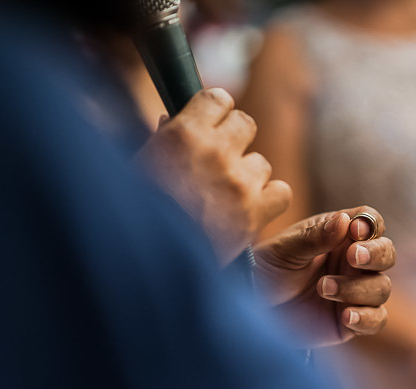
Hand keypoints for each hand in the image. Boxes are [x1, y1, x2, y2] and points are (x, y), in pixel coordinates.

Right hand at [136, 88, 291, 265]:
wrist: (146, 262)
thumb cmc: (134, 213)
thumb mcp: (137, 166)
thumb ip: (161, 140)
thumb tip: (170, 120)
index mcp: (183, 133)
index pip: (218, 98)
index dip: (214, 113)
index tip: (209, 127)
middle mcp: (216, 151)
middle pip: (246, 124)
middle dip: (234, 140)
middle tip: (218, 162)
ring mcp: (239, 183)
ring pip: (261, 163)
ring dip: (248, 175)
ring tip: (226, 196)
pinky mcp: (255, 214)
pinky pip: (281, 192)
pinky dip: (269, 200)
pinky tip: (249, 210)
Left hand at [254, 207, 394, 346]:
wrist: (253, 308)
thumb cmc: (268, 270)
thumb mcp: (285, 249)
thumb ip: (315, 236)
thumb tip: (346, 221)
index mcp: (340, 235)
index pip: (371, 222)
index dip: (370, 225)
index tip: (355, 231)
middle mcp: (353, 262)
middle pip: (387, 253)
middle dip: (376, 255)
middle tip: (353, 258)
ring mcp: (356, 292)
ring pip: (382, 287)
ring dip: (357, 288)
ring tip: (323, 289)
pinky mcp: (353, 321)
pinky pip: (377, 319)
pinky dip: (366, 318)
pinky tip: (345, 316)